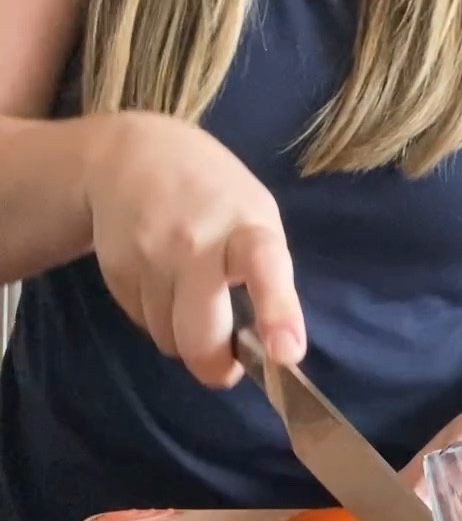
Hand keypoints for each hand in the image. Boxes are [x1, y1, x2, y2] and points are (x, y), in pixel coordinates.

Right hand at [83, 110, 304, 386]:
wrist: (131, 156)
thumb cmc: (214, 195)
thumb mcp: (255, 217)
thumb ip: (267, 275)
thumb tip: (272, 349)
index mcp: (246, 227)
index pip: (264, 267)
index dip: (278, 313)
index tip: (285, 353)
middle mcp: (195, 244)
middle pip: (200, 337)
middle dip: (214, 365)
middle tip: (225, 362)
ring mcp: (150, 260)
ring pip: (168, 339)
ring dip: (182, 333)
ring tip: (188, 293)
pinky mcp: (116, 273)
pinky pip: (143, 323)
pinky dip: (156, 316)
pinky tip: (160, 279)